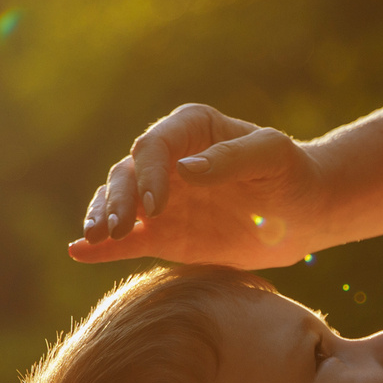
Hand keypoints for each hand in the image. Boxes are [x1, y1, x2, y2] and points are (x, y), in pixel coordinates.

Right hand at [69, 104, 331, 267]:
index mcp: (192, 130)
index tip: (157, 205)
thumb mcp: (272, 157)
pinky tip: (78, 251)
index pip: (155, 146)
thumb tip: (184, 169)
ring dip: (102, 218)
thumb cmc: (292, 174)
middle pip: (127, 174)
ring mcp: (163, 199)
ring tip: (95, 238)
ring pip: (119, 204)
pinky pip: (128, 241)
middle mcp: (168, 161)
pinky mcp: (164, 235)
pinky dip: (102, 247)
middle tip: (117, 227)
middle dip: (117, 199)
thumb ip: (232, 158)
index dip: (149, 173)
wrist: (304, 214)